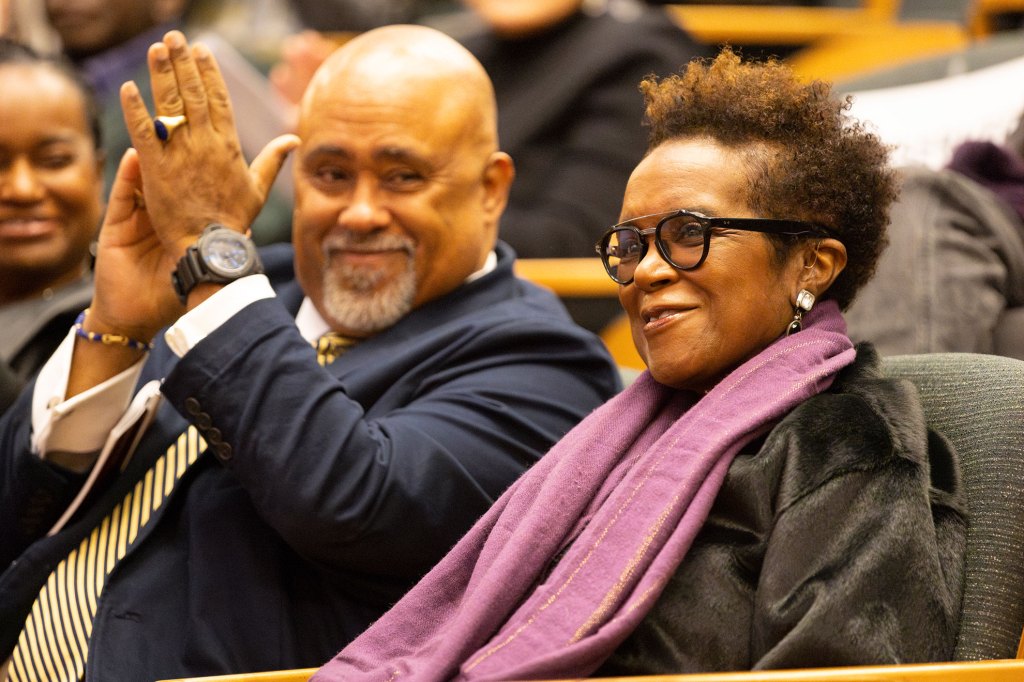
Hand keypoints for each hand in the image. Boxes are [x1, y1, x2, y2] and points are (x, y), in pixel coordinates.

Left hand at [120, 30, 298, 259]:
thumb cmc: (234, 221)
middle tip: (174, 38)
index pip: (219, 100)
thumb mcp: (257, 189)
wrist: (211, 248)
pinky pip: (144, 132)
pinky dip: (135, 110)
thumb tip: (293, 140)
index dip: (209, 73)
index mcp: (229, 147)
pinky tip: (129, 88)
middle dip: (183, 63)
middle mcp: (205, 145)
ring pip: (170, 105)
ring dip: (161, 74)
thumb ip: (272, 160)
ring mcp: (180, 155)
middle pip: (193, 94)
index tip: (202, 50)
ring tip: (156, 49)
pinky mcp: (156, 169)